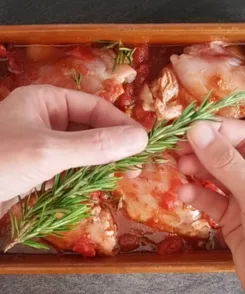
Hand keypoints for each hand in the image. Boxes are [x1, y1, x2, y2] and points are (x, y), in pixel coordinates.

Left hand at [0, 85, 147, 202]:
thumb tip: (140, 138)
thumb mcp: (49, 151)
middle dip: (114, 144)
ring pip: (85, 147)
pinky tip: (102, 181)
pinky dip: (88, 173)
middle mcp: (48, 118)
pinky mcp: (43, 166)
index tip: (142, 141)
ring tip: (126, 172)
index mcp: (46, 101)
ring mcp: (46, 143)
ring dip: (104, 160)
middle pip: (92, 127)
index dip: (120, 123)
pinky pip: (74, 165)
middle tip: (137, 161)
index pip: (95, 107)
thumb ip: (95, 145)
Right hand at [177, 119, 244, 293]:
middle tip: (180, 148)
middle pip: (228, 153)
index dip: (220, 130)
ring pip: (216, 175)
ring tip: (181, 167)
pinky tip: (185, 192)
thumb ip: (227, 163)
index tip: (192, 128)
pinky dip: (197, 194)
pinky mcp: (231, 216)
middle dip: (204, 151)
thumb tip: (198, 131)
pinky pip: (211, 199)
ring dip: (197, 170)